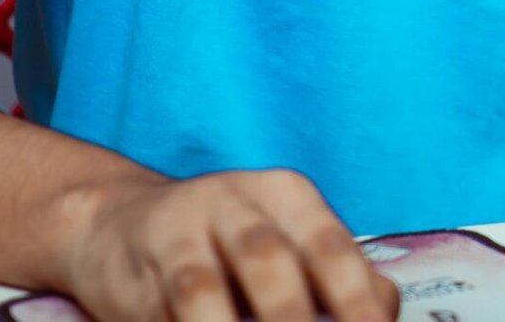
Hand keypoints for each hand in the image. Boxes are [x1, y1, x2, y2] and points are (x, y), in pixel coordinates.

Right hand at [60, 166, 400, 321]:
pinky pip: (158, 314)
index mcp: (286, 196)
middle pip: (267, 260)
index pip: (330, 245)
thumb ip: (340, 279)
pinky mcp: (133, 273)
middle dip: (291, 318)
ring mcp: (177, 233)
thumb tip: (383, 317)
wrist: (121, 223)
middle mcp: (232, 202)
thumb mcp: (291, 244)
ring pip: (199, 288)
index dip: (355, 296)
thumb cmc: (234, 247)